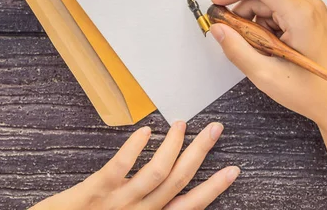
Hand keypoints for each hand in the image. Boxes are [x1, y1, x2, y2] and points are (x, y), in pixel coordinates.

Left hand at [30, 122, 238, 209]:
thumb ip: (144, 209)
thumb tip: (164, 191)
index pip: (189, 206)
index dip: (213, 187)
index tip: (232, 169)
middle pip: (178, 181)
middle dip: (200, 154)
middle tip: (215, 129)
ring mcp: (118, 203)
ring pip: (156, 173)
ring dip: (173, 146)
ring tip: (182, 125)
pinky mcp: (94, 192)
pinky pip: (120, 167)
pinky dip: (135, 148)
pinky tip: (145, 131)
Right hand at [210, 0, 326, 130]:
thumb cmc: (309, 93)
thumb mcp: (265, 74)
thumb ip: (236, 49)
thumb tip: (217, 29)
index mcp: (300, 14)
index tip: (217, 5)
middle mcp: (308, 7)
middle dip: (242, 16)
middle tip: (234, 40)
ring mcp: (311, 12)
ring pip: (268, 7)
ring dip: (255, 26)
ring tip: (259, 54)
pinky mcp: (310, 20)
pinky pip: (278, 15)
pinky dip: (266, 30)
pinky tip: (270, 52)